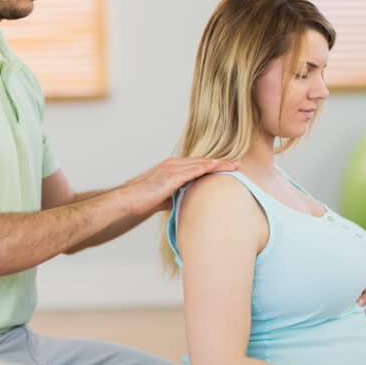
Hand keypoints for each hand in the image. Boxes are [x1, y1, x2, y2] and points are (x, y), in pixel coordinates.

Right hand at [120, 157, 237, 214]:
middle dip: (220, 163)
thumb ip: (177, 195)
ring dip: (218, 165)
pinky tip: (216, 167)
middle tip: (236, 164)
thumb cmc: (143, 199)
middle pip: (202, 161)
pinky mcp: (170, 176)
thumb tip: (187, 202)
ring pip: (200, 164)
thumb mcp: (164, 196)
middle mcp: (173, 164)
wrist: (129, 200)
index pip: (197, 164)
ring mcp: (172, 169)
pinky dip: (205, 168)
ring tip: (233, 166)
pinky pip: (192, 170)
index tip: (227, 167)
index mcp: (172, 167)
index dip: (213, 165)